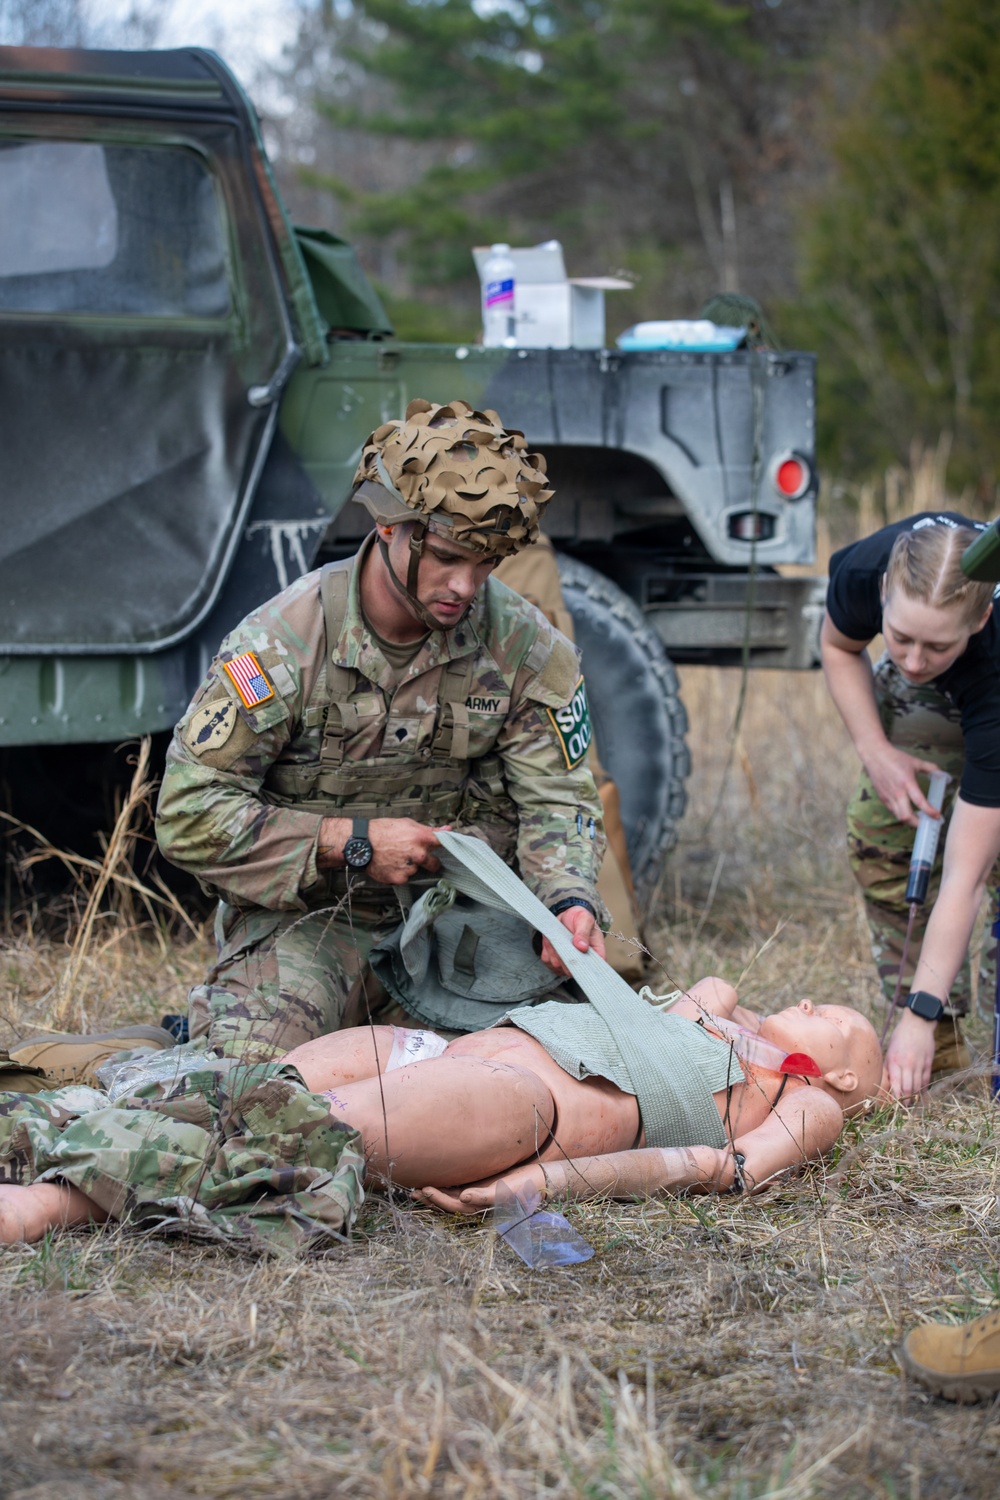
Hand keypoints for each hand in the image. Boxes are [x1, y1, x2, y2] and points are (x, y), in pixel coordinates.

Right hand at [318, 816, 444, 882]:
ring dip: (411, 867)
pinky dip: (400, 873)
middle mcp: (419, 855)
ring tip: (396, 858)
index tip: (450, 850)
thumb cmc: (383, 830)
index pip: (445, 845)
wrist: (361, 843)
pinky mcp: (400, 879)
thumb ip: (429, 829)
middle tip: (417, 857)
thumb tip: (448, 829)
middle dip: (430, 862)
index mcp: (423, 839)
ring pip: (417, 871)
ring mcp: (410, 869)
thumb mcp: (407, 823)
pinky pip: (405, 878)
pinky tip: (391, 865)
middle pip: (435, 864)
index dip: (447, 847)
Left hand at [415, 1161, 548, 1214]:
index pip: (454, 1206)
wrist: (542, 1179)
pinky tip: (437, 1176)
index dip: (439, 1199)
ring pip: (452, 1195)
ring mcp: (479, 1193)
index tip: (425, 1189)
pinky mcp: (482, 1182)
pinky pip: (460, 1184)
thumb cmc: (526, 1188)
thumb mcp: (507, 1193)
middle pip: (449, 1203)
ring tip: (418, 1187)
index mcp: (482, 1208)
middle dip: (431, 1199)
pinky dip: (447, 1182)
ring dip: (436, 1192)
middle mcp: (477, 1202)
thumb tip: (462, 1197)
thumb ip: (485, 1196)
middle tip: (413, 1191)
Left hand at [540, 905, 605, 974]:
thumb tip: (582, 947)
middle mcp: (582, 962)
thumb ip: (583, 933)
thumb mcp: (584, 920)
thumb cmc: (579, 918)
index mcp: (595, 953)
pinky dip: (547, 949)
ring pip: (558, 965)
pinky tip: (552, 940)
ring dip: (554, 950)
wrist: (566, 916)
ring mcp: (567, 964)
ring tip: (559, 936)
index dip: (585, 965)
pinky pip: (547, 960)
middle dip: (565, 956)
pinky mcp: (554, 961)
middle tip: (564, 939)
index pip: (594, 967)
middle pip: (572, 971)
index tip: (577, 951)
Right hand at [863, 745, 944, 827]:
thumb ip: (931, 768)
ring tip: (918, 819)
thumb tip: (942, 774)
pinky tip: (906, 810)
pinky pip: (892, 811)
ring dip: (909, 821)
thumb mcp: (915, 761)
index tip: (937, 816)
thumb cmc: (895, 758)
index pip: (919, 802)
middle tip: (927, 822)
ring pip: (898, 816)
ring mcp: (888, 796)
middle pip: (906, 816)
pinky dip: (901, 814)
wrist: (875, 756)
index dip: (930, 811)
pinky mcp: (882, 798)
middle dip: (918, 823)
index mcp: (907, 782)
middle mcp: (897, 792)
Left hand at [885, 1008, 935, 1099]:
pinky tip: (921, 1093)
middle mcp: (907, 1064)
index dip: (895, 1096)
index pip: (895, 1084)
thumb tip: (886, 1081)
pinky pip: (926, 1079)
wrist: (917, 1024)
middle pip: (907, 1088)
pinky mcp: (928, 1063)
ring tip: (912, 1103)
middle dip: (905, 1100)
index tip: (894, 1104)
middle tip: (904, 1107)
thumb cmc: (900, 1037)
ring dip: (915, 1096)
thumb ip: (889, 1065)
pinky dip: (924, 1088)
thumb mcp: (890, 1050)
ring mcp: (919, 1064)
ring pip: (918, 1086)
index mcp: (895, 1061)